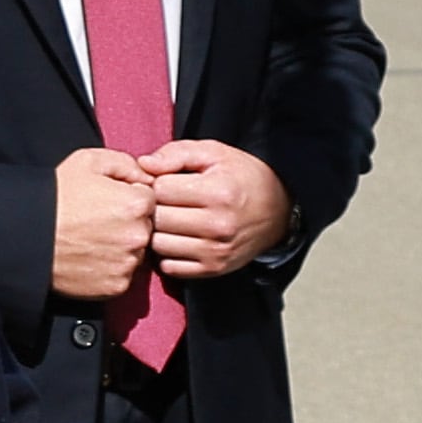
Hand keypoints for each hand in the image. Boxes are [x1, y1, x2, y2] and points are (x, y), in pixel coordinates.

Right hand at [52, 148, 155, 302]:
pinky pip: (123, 275)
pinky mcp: (115, 286)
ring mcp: (128, 263)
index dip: (129, 198)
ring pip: (136, 253)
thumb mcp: (88, 161)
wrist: (24, 236)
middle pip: (147, 227)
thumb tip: (147, 177)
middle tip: (97, 221)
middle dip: (129, 223)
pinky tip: (89, 257)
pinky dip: (110, 268)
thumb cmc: (55, 196)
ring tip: (91, 239)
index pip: (151, 199)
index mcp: (137, 203)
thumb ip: (126, 163)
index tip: (108, 201)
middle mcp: (138, 236)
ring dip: (122, 247)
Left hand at [140, 141, 289, 279]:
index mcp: (217, 192)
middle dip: (155, 207)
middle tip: (166, 201)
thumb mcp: (213, 153)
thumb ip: (176, 154)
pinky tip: (178, 238)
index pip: (160, 189)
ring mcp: (215, 251)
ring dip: (159, 232)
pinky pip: (170, 267)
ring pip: (158, 245)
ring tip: (171, 219)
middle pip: (156, 218)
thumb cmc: (242, 177)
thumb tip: (144, 165)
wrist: (278, 210)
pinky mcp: (213, 269)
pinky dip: (168, 254)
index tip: (166, 182)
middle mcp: (217, 225)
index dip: (156, 182)